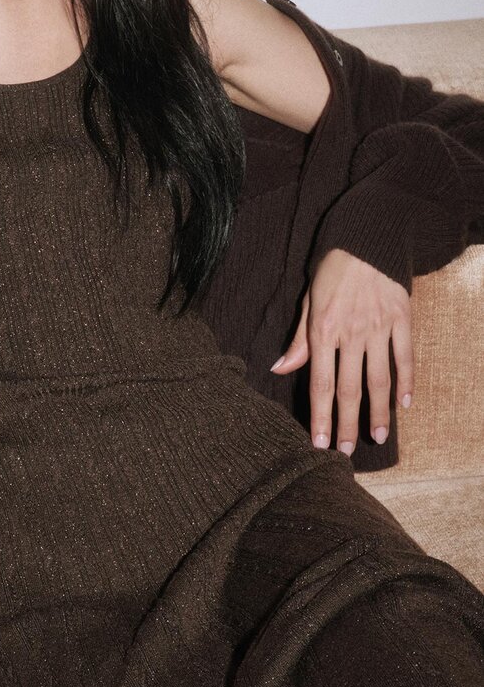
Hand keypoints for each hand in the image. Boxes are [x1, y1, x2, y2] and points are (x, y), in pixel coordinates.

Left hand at [270, 247, 414, 454]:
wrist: (367, 234)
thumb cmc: (333, 269)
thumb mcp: (308, 300)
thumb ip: (299, 339)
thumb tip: (279, 368)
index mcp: (323, 331)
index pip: (320, 384)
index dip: (320, 416)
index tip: (320, 443)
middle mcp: (351, 333)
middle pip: (350, 389)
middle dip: (347, 424)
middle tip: (347, 452)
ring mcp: (379, 327)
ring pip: (379, 379)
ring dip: (378, 412)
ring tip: (377, 437)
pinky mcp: (402, 318)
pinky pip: (405, 356)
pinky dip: (406, 381)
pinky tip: (404, 404)